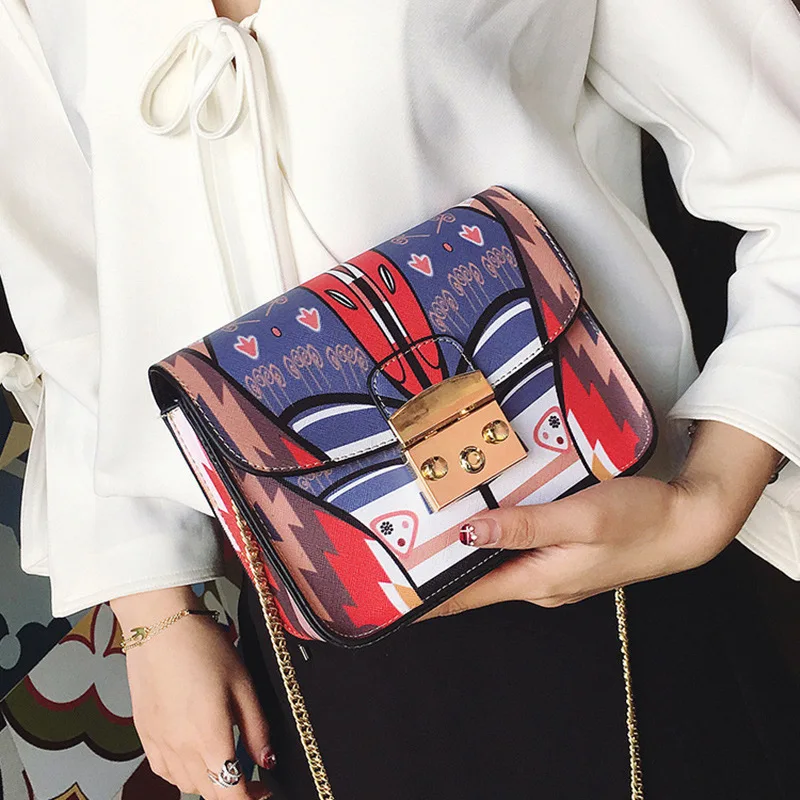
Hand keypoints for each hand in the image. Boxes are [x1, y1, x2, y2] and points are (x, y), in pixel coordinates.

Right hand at [111, 587, 272, 798]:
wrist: (160, 627)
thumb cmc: (205, 649)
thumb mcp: (243, 684)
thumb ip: (256, 727)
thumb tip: (267, 761)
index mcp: (208, 738)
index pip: (230, 791)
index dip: (251, 798)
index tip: (265, 789)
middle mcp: (180, 749)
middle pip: (208, 792)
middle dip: (232, 791)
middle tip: (250, 778)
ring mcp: (157, 743)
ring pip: (184, 784)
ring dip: (208, 783)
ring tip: (223, 762)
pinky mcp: (143, 734)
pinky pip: (163, 771)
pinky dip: (181, 774)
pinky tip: (193, 756)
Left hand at [428, 420, 782, 614]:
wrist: (684, 526)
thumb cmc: (637, 520)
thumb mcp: (577, 517)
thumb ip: (523, 525)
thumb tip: (469, 532)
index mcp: (538, 581)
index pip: (468, 597)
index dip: (428, 598)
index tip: (391, 596)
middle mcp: (541, 585)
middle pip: (478, 582)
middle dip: (440, 571)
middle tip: (399, 549)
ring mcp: (554, 574)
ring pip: (498, 566)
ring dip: (467, 554)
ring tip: (430, 532)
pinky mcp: (565, 558)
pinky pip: (518, 554)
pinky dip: (496, 541)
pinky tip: (486, 520)